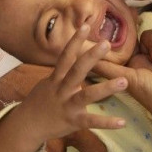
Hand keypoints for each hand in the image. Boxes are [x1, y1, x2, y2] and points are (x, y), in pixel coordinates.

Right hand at [0, 25, 126, 151]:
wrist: (27, 126)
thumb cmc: (39, 102)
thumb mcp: (47, 84)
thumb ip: (61, 72)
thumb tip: (71, 57)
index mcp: (56, 79)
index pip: (66, 56)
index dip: (75, 41)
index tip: (86, 26)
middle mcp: (61, 89)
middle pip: (76, 70)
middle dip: (91, 56)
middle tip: (106, 43)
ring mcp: (67, 106)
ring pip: (87, 96)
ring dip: (106, 88)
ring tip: (124, 81)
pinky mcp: (73, 122)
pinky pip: (92, 122)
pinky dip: (107, 122)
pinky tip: (123, 122)